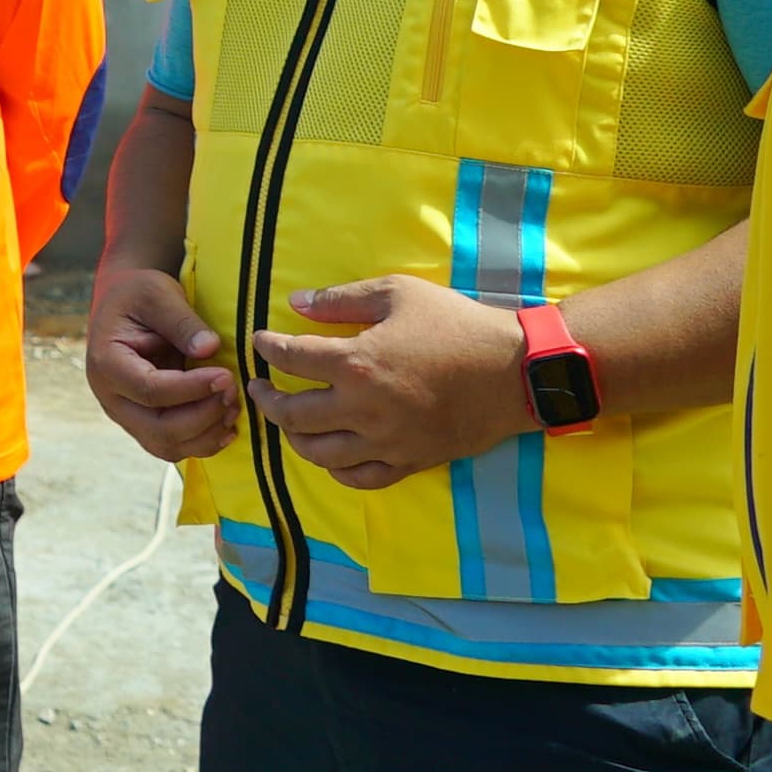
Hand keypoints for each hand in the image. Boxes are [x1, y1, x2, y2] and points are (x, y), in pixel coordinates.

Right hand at [85, 266, 239, 464]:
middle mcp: (111, 398)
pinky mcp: (143, 424)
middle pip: (158, 428)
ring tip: (233, 407)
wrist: (125, 306)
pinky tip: (225, 425)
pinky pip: (171, 447)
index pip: (150, 390)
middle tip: (233, 391)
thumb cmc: (139, 296)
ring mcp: (126, 416)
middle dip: (202, 415)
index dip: (191, 389)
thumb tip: (209, 349)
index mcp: (106, 363)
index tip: (226, 376)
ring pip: (166, 445)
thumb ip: (182, 322)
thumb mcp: (158, 294)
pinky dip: (201, 442)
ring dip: (205, 434)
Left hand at [247, 275, 535, 489]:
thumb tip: (294, 302)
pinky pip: (358, 477)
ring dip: (292, 436)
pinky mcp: (408, 462)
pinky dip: (334, 468)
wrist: (514, 372)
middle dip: (266, 400)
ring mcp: (385, 442)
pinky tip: (328, 452)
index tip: (260, 341)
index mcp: (357, 363)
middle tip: (258, 388)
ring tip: (286, 419)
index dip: (268, 348)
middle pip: (292, 414)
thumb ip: (341, 299)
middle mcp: (363, 409)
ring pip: (317, 452)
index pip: (292, 358)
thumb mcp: (398, 293)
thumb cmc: (456, 325)